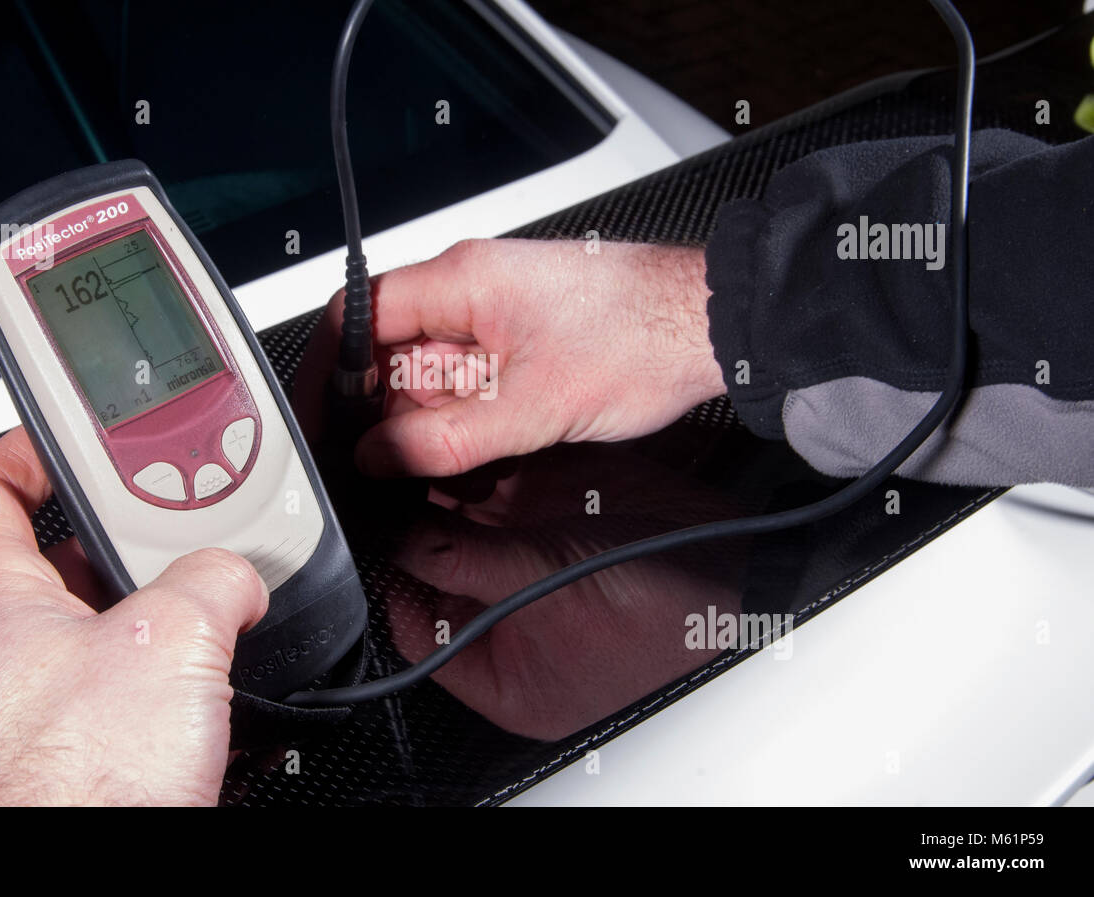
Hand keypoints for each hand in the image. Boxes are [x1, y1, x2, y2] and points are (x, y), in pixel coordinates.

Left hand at [0, 428, 267, 805]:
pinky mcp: (108, 755)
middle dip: (140, 538)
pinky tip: (242, 688)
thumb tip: (241, 572)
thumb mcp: (169, 634)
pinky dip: (201, 684)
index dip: (25, 452)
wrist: (91, 876)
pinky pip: (158, 695)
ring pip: (126, 629)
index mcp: (1, 601)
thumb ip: (212, 576)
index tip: (74, 438)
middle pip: (75, 559)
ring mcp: (64, 707)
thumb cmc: (78, 786)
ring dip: (183, 616)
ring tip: (235, 602)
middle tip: (192, 522)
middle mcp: (21, 652)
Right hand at [299, 239, 724, 477]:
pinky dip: (467, 421)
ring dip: (432, 424)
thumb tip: (378, 455)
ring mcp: (497, 313)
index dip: (327, 372)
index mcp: (461, 281)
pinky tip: (482, 456)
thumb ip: (446, 438)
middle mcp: (471, 289)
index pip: (355, 316)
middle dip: (387, 414)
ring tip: (450, 468)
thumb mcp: (534, 407)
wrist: (713, 324)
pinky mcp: (522, 338)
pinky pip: (471, 381)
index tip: (317, 420)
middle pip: (392, 353)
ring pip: (433, 374)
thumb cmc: (641, 337)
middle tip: (389, 470)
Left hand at [383, 443, 744, 738]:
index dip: (389, 582)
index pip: (419, 628)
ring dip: (434, 484)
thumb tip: (400, 546)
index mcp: (506, 666)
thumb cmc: (663, 611)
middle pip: (434, 565)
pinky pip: (495, 483)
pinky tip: (447, 438)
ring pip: (459, 517)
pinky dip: (473, 461)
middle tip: (375, 480)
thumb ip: (465, 564)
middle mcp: (509, 609)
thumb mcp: (545, 587)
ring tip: (402, 447)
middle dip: (408, 523)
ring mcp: (529, 555)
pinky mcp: (550, 510)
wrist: (737, 560)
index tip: (366, 539)